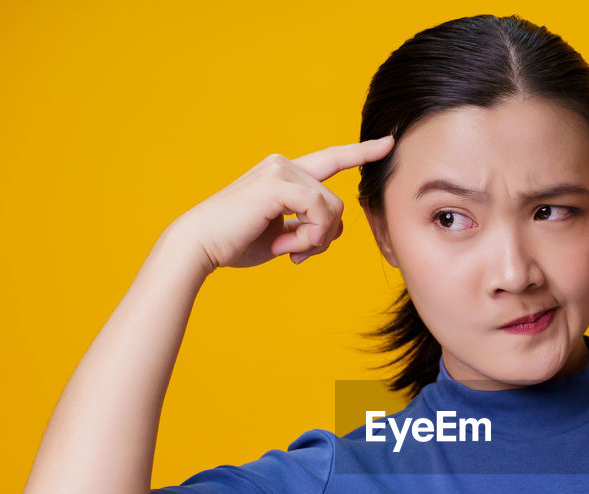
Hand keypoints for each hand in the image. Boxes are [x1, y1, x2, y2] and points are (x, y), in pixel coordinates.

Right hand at [172, 136, 395, 272]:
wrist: (199, 246)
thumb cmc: (235, 243)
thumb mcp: (282, 235)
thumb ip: (308, 227)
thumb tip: (332, 230)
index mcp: (283, 173)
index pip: (330, 160)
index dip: (360, 152)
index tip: (388, 143)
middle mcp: (283, 164)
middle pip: (336, 203)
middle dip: (324, 236)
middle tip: (298, 255)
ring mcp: (280, 170)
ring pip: (331, 209)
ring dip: (314, 240)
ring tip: (286, 250)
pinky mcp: (277, 183)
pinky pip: (318, 211)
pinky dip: (308, 236)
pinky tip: (285, 247)